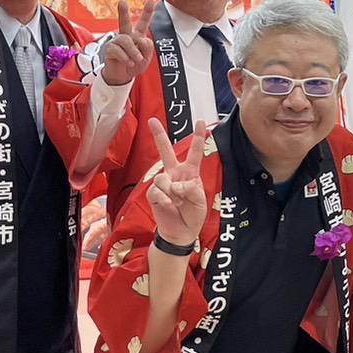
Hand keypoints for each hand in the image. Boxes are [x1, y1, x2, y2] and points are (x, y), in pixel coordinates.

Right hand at [102, 0, 155, 85]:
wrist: (123, 77)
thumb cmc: (135, 65)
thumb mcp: (147, 57)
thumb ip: (147, 47)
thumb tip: (138, 40)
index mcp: (138, 36)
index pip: (143, 23)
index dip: (147, 12)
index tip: (151, 1)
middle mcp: (126, 36)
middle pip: (125, 22)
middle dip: (123, 12)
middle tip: (122, 2)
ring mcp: (117, 42)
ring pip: (126, 40)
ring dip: (133, 52)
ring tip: (136, 60)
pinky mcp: (109, 49)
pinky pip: (117, 50)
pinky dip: (125, 57)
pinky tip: (128, 63)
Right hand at [146, 118, 206, 245]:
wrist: (180, 232)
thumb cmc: (193, 214)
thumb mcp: (200, 200)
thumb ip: (191, 188)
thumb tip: (175, 184)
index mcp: (190, 173)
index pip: (195, 152)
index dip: (198, 137)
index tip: (201, 122)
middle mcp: (175, 174)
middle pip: (166, 151)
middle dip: (159, 135)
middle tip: (152, 120)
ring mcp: (163, 183)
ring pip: (162, 177)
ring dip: (171, 190)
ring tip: (177, 201)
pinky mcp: (153, 193)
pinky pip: (156, 190)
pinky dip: (164, 199)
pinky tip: (168, 205)